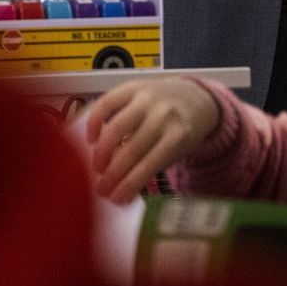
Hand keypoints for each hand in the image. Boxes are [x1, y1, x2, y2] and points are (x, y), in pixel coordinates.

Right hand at [85, 77, 222, 202]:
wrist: (195, 98)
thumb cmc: (181, 132)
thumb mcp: (176, 151)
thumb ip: (152, 166)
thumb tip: (119, 189)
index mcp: (178, 136)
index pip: (149, 165)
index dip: (129, 184)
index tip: (114, 199)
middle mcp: (163, 115)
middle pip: (131, 149)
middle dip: (112, 174)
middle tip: (100, 190)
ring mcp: (147, 98)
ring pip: (116, 127)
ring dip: (102, 152)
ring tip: (96, 168)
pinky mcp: (133, 86)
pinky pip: (107, 102)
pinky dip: (95, 121)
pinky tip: (92, 139)